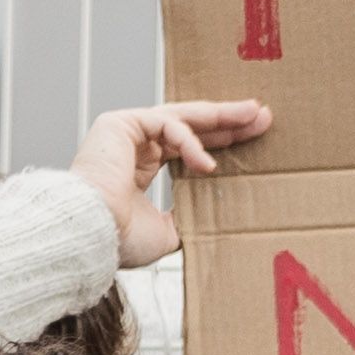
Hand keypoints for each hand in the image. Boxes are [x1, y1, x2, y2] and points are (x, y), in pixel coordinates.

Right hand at [70, 99, 271, 268]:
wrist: (91, 236)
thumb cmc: (118, 239)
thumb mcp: (168, 231)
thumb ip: (189, 217)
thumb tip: (215, 219)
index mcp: (141, 170)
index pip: (187, 148)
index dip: (220, 141)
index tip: (252, 137)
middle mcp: (133, 147)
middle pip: (190, 126)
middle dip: (228, 121)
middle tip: (262, 117)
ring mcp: (125, 133)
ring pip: (182, 117)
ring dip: (220, 116)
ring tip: (254, 117)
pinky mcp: (118, 124)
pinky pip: (166, 124)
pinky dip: (191, 142)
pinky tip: (208, 164)